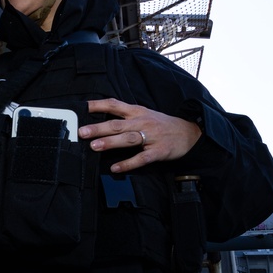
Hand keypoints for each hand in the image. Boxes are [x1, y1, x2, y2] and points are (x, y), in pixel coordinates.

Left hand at [77, 98, 200, 173]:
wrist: (189, 133)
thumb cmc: (162, 124)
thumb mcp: (144, 114)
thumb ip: (124, 116)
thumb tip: (99, 121)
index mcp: (137, 112)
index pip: (114, 105)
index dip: (98, 105)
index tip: (82, 107)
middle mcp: (142, 122)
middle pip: (117, 124)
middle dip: (99, 128)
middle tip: (83, 132)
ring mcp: (151, 137)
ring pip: (128, 139)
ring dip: (110, 142)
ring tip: (94, 146)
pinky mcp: (159, 151)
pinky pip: (141, 158)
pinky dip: (128, 163)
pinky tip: (115, 168)